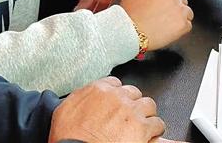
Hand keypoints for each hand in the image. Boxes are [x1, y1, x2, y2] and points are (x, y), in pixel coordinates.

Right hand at [48, 76, 164, 142]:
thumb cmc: (68, 138)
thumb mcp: (64, 111)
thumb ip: (77, 97)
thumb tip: (78, 94)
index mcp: (98, 90)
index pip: (115, 84)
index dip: (117, 95)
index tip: (117, 103)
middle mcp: (117, 96)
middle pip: (133, 93)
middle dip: (132, 104)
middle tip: (129, 116)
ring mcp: (131, 111)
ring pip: (148, 105)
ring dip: (146, 114)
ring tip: (142, 124)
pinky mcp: (142, 127)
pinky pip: (157, 123)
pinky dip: (155, 129)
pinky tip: (151, 134)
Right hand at [120, 0, 192, 50]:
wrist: (130, 32)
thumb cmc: (130, 12)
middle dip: (175, 6)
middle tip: (163, 13)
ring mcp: (180, 10)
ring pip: (187, 12)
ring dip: (178, 17)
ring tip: (164, 22)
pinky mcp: (183, 24)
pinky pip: (187, 25)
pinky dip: (180, 29)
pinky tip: (167, 30)